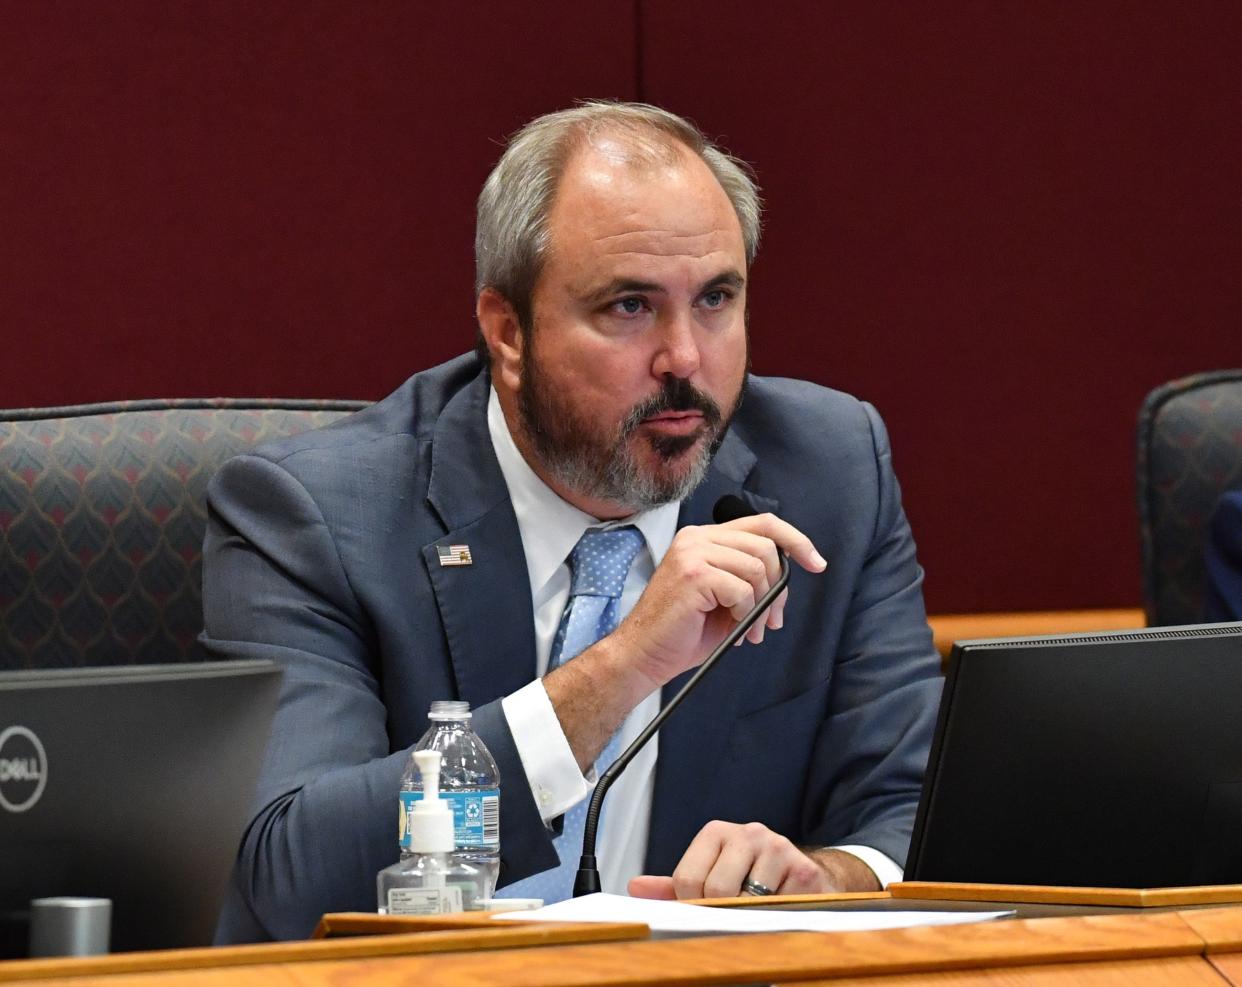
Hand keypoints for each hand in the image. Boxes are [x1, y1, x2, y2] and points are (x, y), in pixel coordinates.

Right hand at [613, 513, 825, 691]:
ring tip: (749, 630)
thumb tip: (788, 574)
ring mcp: (693, 552)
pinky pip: (743, 590)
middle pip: (766, 547)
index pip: (762, 523)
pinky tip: (730, 628)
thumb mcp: (725, 596)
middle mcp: (697, 538)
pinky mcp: (693, 574)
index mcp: (704, 538)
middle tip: (771, 620)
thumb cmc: (683, 630)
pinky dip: (744, 613)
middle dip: (778, 588)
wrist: (645, 653)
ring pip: (757, 569)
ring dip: (762, 607)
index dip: (795, 540)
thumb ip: (750, 577)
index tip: (817, 563)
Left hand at [626, 821, 880, 899]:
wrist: (805, 876)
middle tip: (734, 914)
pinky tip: (779, 907)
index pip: (686, 879)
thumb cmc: (752, 877)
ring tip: (758, 909)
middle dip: (722, 912)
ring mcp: (777, 848)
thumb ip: (672, 885)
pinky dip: (775, 918)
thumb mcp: (709, 876)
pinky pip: (778, 908)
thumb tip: (636, 887)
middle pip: (716, 890)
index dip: (692, 905)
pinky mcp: (804, 870)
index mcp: (716, 833)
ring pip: (747, 901)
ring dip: (751, 916)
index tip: (705, 909)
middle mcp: (748, 833)